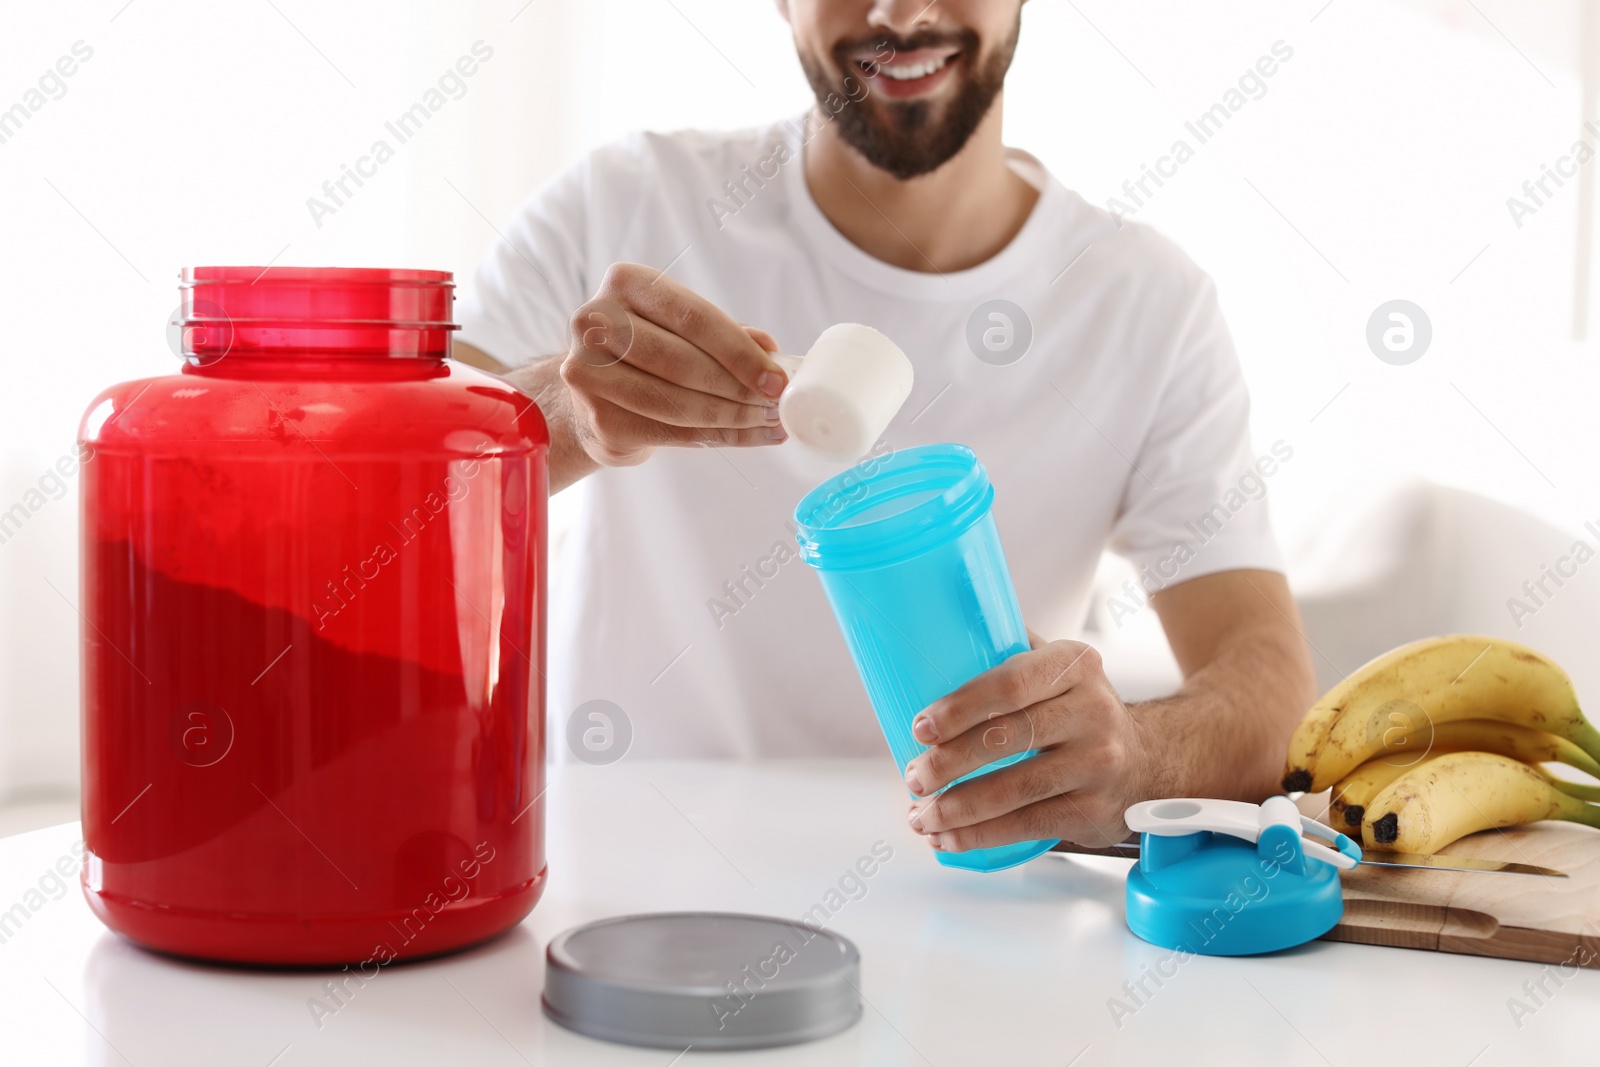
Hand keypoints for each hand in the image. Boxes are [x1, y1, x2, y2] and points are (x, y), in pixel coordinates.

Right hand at [559, 262, 788, 467]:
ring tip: (768, 421)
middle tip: (776, 403)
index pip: (692, 317)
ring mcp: (589, 374)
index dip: (740, 351)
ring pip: (677, 403)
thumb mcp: (684, 329)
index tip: (777, 378)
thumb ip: (725, 334)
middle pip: (683, 362)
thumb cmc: (647, 353)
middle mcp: (596, 323)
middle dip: (739, 388)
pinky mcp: (599, 420)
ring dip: (732, 416)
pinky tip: (748, 435)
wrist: (593, 395)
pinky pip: (671, 433)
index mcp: (625, 284)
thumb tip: (769, 350)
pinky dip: (717, 436)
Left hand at [902, 636, 1150, 851]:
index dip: (960, 707)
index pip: (1010, 683)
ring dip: (957, 808)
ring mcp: (1098, 764)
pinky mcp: (1094, 811)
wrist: (1145, 761)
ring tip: (920, 815)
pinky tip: (948, 838)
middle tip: (915, 777)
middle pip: (1007, 738)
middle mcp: (1093, 711)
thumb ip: (1008, 650)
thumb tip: (932, 641)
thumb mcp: (1058, 666)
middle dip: (949, 763)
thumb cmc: (1077, 710)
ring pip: (1014, 790)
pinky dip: (981, 836)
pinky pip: (1028, 826)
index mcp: (1074, 665)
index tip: (920, 728)